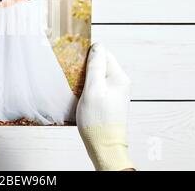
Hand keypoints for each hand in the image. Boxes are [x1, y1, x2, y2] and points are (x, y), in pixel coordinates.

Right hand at [76, 43, 134, 170]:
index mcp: (119, 77)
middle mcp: (120, 83)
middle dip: (86, 68)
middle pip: (100, 64)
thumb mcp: (93, 90)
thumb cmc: (98, 120)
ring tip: (77, 88)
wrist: (104, 146)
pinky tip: (81, 96)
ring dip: (86, 79)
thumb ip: (95, 67)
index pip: (104, 54)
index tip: (76, 64)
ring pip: (97, 76)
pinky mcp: (109, 100)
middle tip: (75, 77)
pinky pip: (97, 87)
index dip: (89, 56)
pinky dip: (88, 88)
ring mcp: (115, 92)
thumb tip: (97, 47)